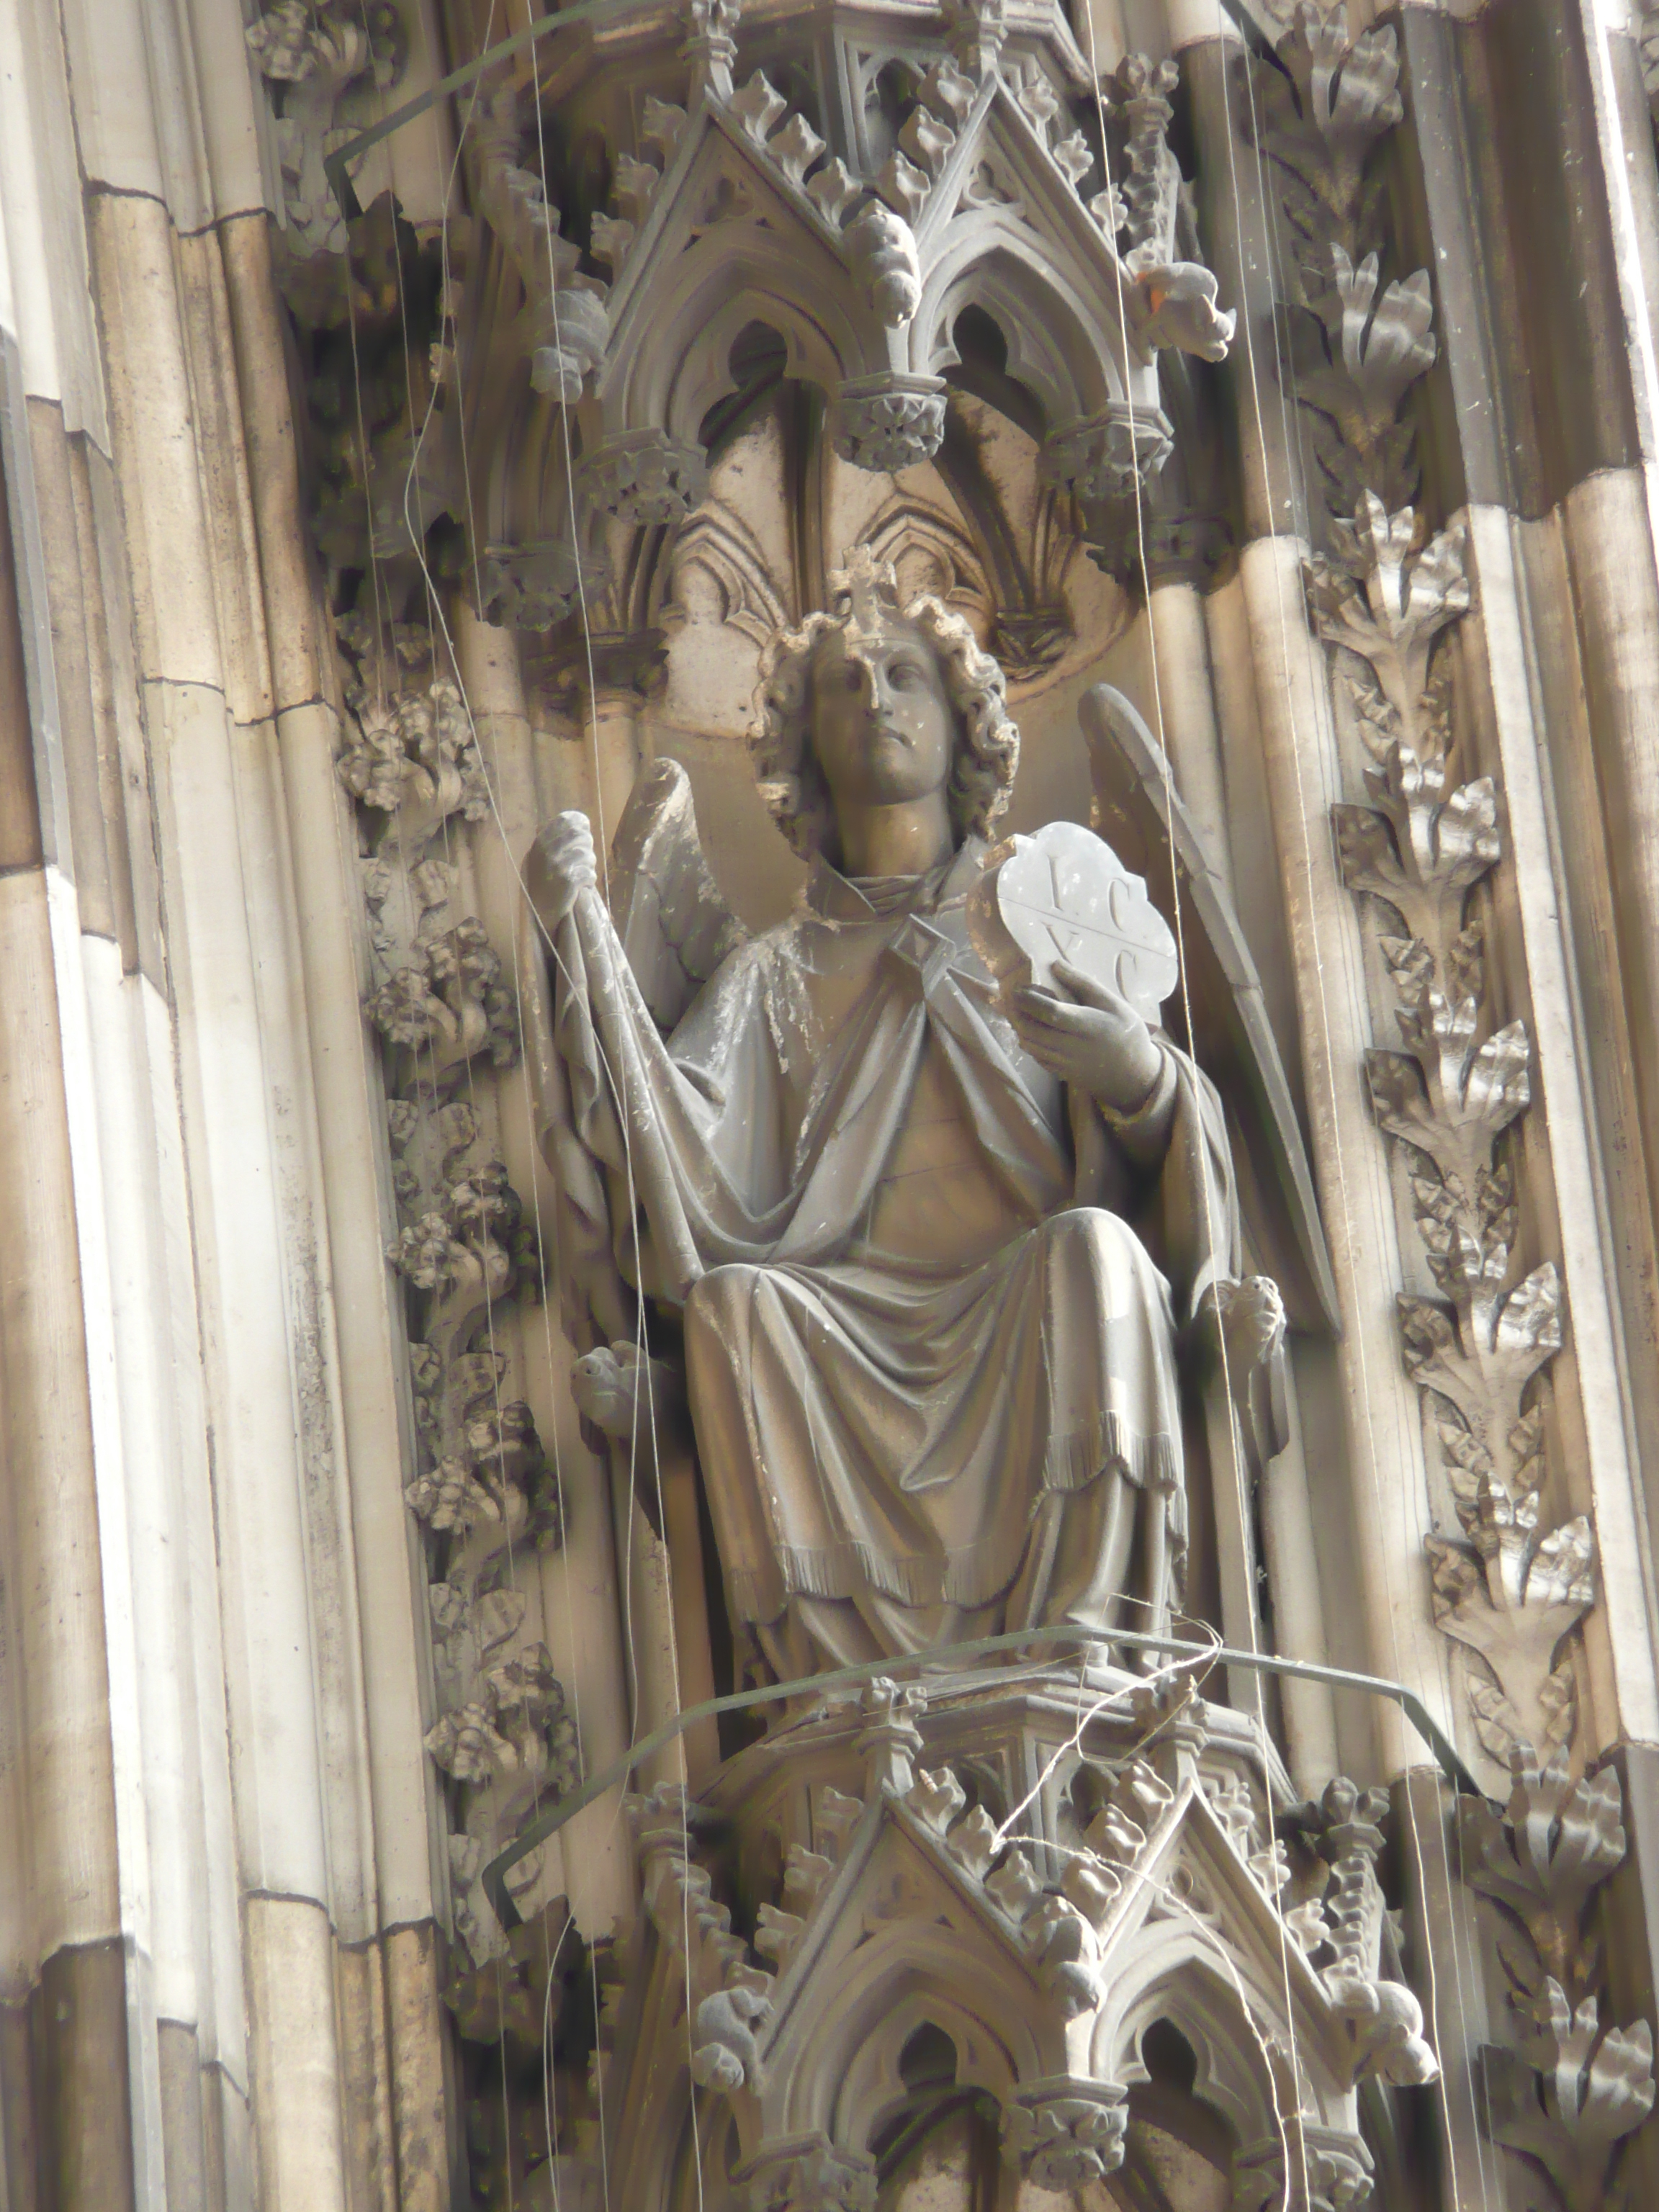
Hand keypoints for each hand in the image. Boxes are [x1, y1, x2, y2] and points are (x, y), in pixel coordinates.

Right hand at [525, 810, 596, 930]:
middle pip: (581, 835)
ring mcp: (558, 865)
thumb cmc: (542, 882)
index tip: (584, 830)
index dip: (580, 824)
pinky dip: (589, 880)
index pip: (566, 820)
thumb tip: (574, 822)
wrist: (539, 911)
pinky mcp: (569, 881)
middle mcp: (548, 851)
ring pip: (588, 855)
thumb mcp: (539, 856)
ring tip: (580, 874)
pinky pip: (590, 873)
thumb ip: (552, 840)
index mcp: (540, 842)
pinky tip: (580, 886)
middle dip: (587, 846)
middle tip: (583, 859)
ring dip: (589, 866)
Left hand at [1009, 959, 1163, 1114]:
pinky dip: (1028, 1042)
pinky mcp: (1061, 1073)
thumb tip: (1055, 964)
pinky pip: (1036, 1057)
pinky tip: (1030, 1030)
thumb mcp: (1112, 1003)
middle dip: (1016, 1012)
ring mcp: (1064, 1063)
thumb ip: (1082, 983)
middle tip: (1010, 997)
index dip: (1029, 999)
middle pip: (1032, 1030)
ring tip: (1016, 1011)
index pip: (1050, 1012)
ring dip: (1019, 1027)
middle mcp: (1072, 1047)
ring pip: (1030, 1045)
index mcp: (1086, 1026)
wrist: (1135, 1074)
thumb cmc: (1126, 1032)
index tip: (1017, 988)